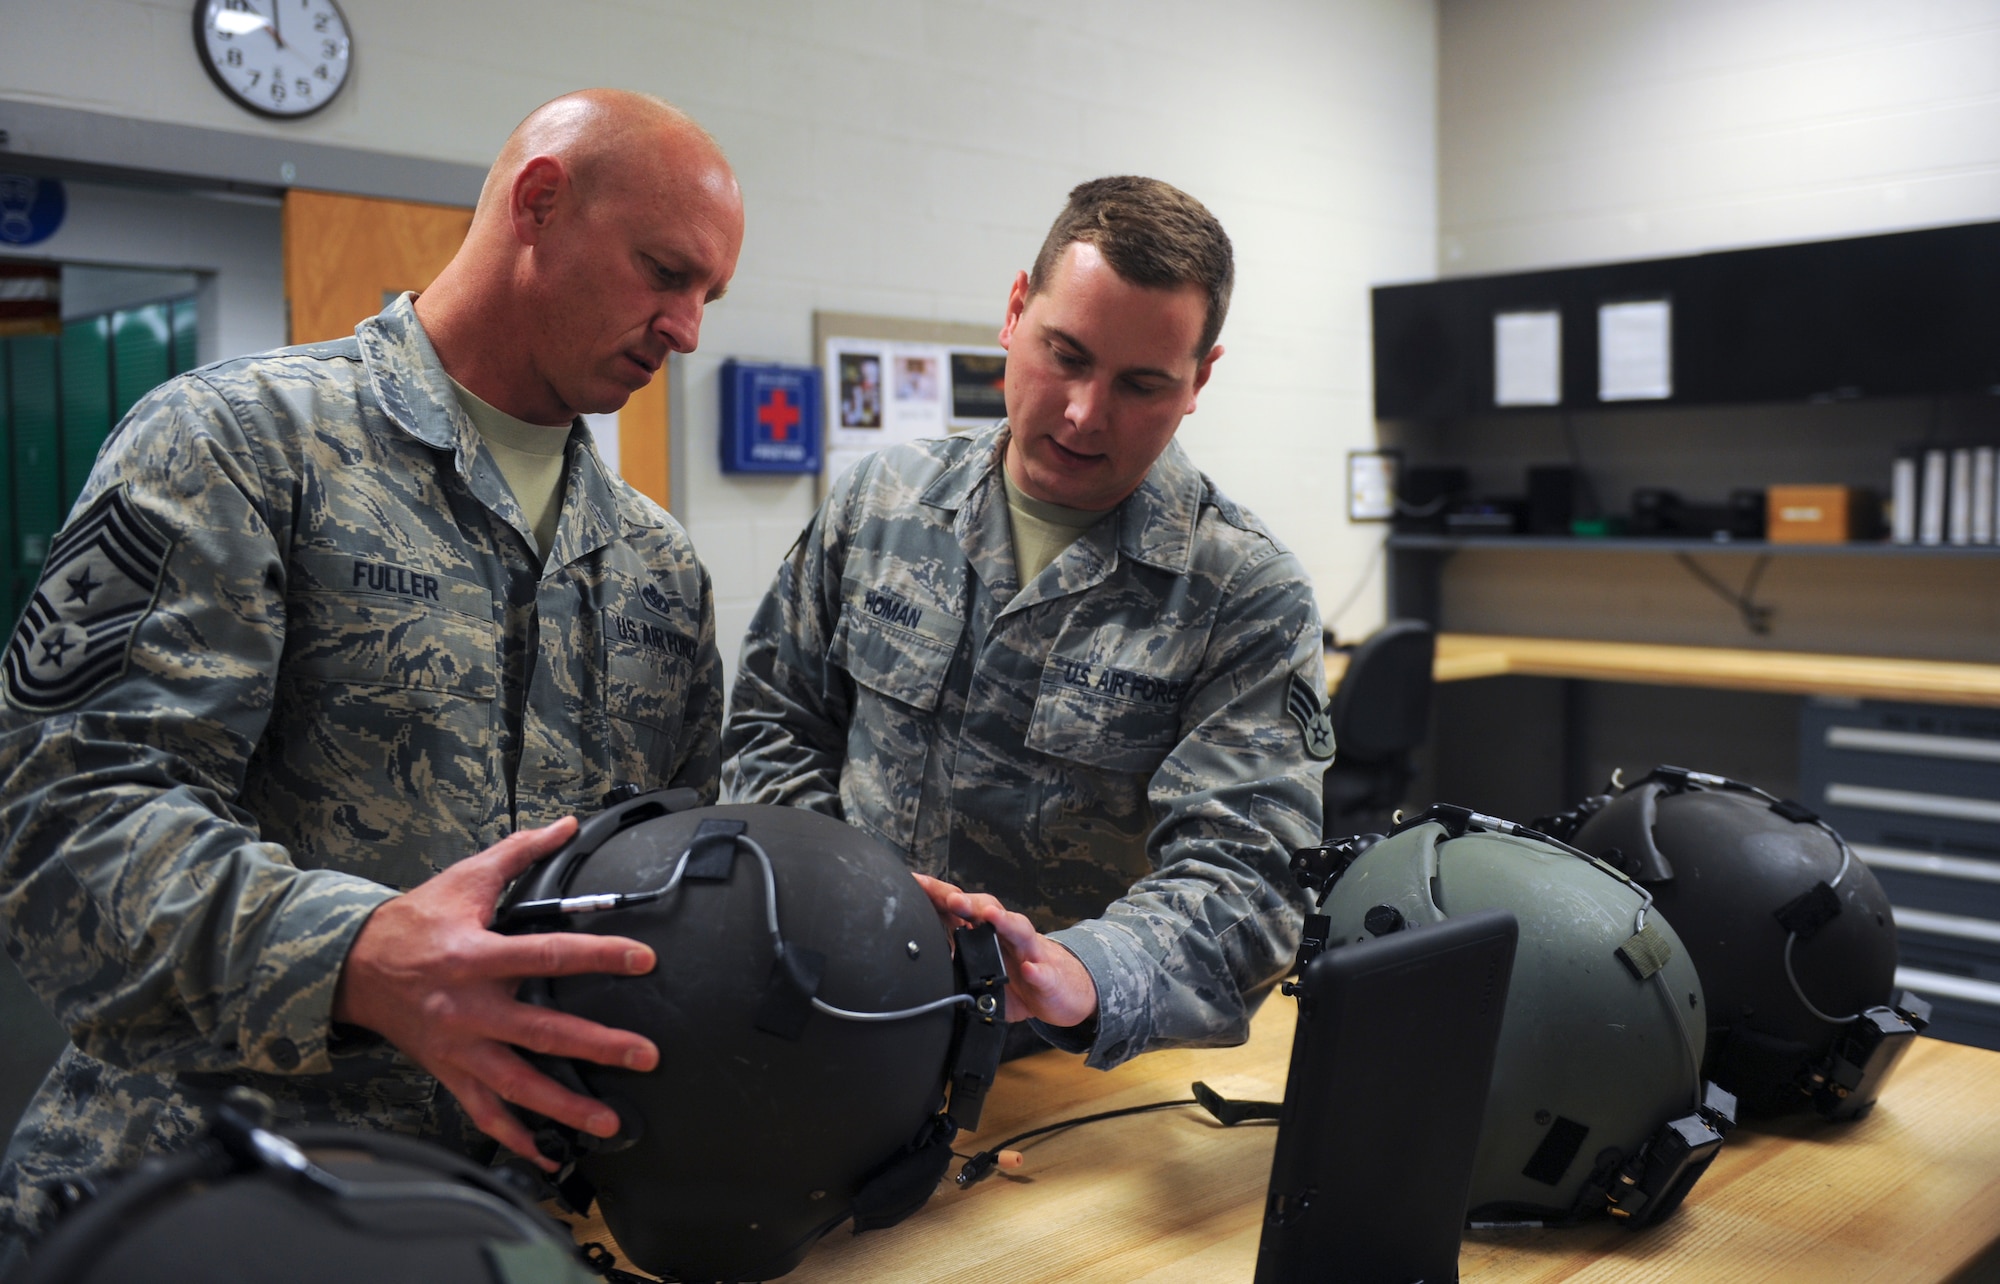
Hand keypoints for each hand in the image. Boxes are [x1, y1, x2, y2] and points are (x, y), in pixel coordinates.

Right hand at [333, 816, 659, 1168]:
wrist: (352, 967)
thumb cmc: (414, 921)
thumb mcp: (466, 878)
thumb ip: (521, 852)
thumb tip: (567, 825)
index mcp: (476, 957)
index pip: (549, 957)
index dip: (600, 957)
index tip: (643, 960)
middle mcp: (469, 1008)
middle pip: (543, 1033)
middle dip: (598, 1047)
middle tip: (645, 1056)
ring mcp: (459, 1048)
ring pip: (518, 1087)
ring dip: (566, 1107)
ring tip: (611, 1121)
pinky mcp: (449, 1073)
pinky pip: (484, 1115)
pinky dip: (516, 1140)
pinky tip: (550, 1155)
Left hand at [912, 873, 1098, 1028]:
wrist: (1064, 990)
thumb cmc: (1020, 976)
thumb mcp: (983, 970)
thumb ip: (956, 961)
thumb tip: (921, 959)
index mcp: (987, 933)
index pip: (960, 907)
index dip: (939, 894)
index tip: (916, 883)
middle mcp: (1008, 935)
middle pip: (988, 910)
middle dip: (969, 902)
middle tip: (952, 899)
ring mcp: (1031, 952)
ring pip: (1019, 930)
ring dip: (1005, 921)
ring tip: (991, 917)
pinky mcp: (1050, 976)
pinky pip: (1044, 973)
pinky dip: (1038, 971)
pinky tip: (1030, 971)